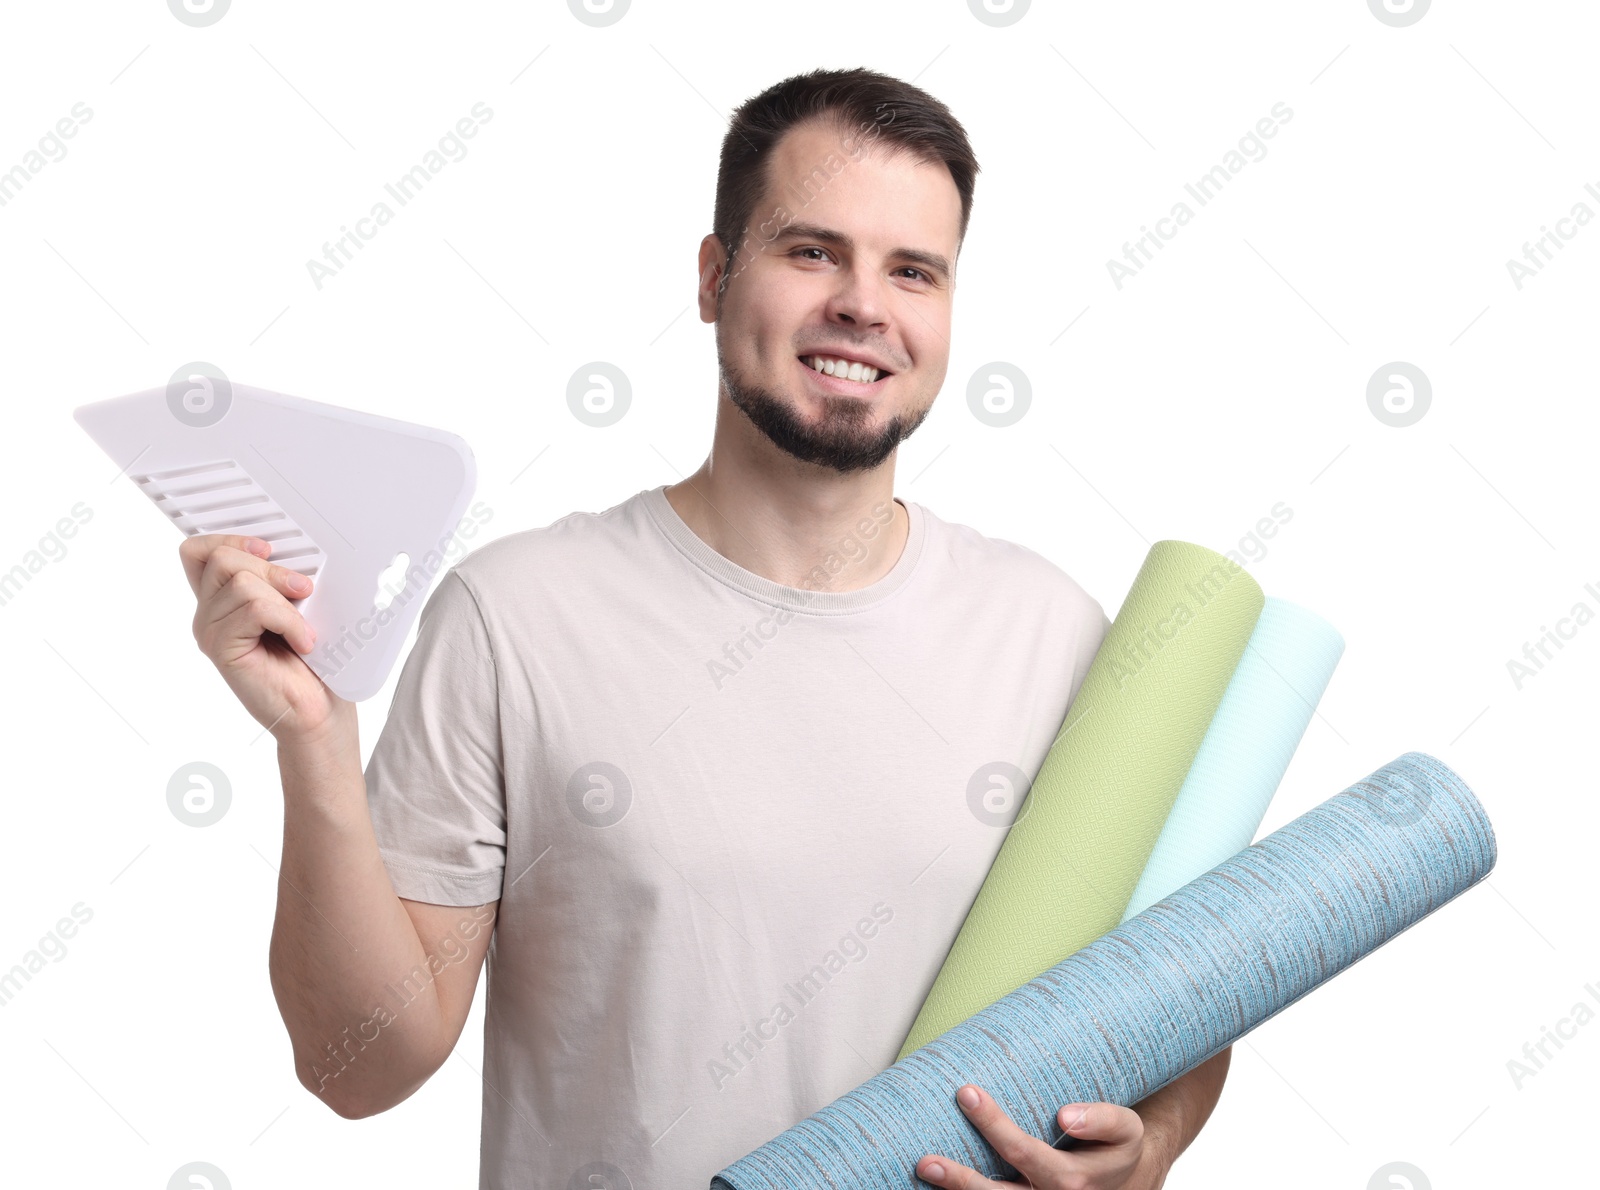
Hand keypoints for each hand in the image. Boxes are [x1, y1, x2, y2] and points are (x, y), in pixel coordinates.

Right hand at [180, 533, 347, 742]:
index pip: (198, 551)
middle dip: (270, 567)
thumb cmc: (312, 662)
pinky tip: (302, 641)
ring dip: (284, 600)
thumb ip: (277, 579)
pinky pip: (254, 609)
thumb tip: (288, 550)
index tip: (267, 549)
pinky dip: (288, 620)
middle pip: (220, 558)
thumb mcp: (296, 606)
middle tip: (303, 590)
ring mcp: (211, 631)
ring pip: (241, 582)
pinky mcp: (221, 648)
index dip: (230, 540)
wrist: (319, 709)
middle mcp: (208, 614)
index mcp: (222, 599)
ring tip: (303, 627)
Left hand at [916, 1084, 1167, 1188]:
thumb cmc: (1115, 1148)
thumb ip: (1102, 1119)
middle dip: (963, 1180)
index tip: (967, 1093)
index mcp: (1075, 1181)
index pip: (1027, 1154)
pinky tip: (936, 1187)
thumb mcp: (1127, 1129)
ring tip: (925, 1172)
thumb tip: (1066, 1115)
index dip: (996, 1128)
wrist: (1125, 1180)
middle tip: (926, 1160)